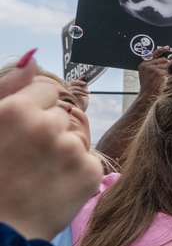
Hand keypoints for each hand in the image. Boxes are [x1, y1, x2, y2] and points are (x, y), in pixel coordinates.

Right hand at [0, 55, 102, 239]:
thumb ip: (8, 89)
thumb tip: (33, 58)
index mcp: (16, 110)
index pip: (49, 89)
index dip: (37, 107)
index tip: (24, 130)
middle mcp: (47, 125)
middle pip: (64, 114)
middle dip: (50, 130)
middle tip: (26, 158)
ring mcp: (72, 149)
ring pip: (78, 137)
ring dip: (64, 150)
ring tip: (37, 174)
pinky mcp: (90, 173)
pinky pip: (89, 160)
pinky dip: (76, 173)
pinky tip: (52, 187)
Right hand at [137, 47, 171, 98]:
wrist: (146, 94)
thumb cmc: (149, 86)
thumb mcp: (148, 74)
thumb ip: (155, 66)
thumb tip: (168, 60)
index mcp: (143, 64)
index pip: (154, 54)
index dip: (161, 50)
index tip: (167, 47)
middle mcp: (147, 65)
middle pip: (163, 60)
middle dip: (166, 65)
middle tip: (163, 73)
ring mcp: (152, 68)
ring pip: (166, 65)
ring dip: (166, 71)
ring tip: (160, 79)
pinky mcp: (158, 72)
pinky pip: (168, 71)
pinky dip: (167, 75)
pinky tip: (161, 80)